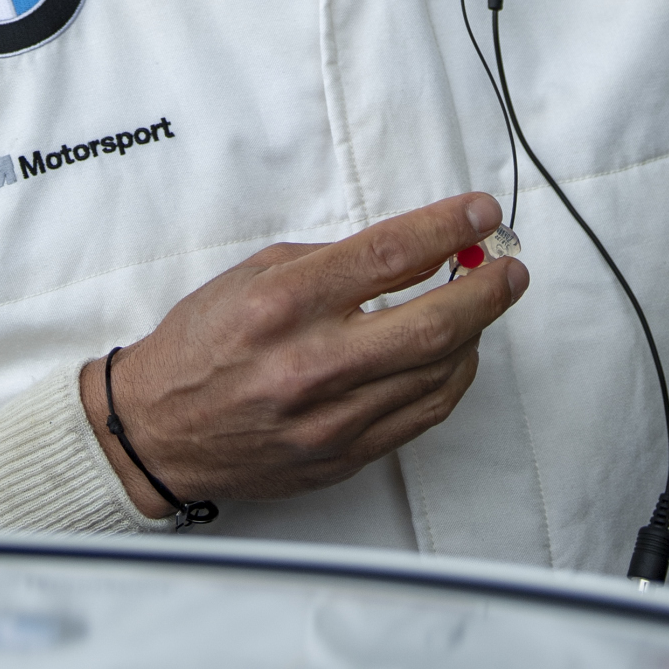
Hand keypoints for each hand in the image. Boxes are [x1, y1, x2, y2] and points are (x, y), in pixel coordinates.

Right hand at [79, 193, 526, 514]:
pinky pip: (421, 416)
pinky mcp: (343, 457)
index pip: (388, 257)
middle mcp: (310, 364)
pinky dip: (451, 379)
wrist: (158, 431)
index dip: (447, 229)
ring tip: (482, 304)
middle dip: (486, 291)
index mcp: (284, 305)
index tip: (480, 211)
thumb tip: (409, 249)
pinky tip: (455, 353)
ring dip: (474, 333)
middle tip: (509, 268)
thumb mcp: (254, 274)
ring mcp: (330, 419)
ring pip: (437, 374)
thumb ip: (332, 262)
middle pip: (430, 325)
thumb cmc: (202, 344)